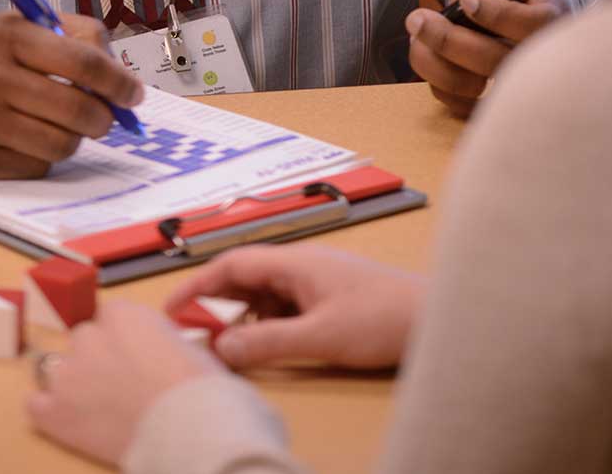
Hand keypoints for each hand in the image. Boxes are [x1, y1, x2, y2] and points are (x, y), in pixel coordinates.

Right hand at [0, 13, 143, 178]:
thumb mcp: (16, 28)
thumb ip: (73, 37)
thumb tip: (119, 76)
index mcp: (7, 37)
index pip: (82, 63)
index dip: (119, 83)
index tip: (133, 95)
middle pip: (77, 112)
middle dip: (103, 120)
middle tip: (103, 119)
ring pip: (60, 146)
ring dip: (72, 140)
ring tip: (60, 127)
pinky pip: (34, 168)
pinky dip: (41, 157)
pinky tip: (25, 140)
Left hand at [27, 302, 223, 464]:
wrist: (190, 431)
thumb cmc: (201, 391)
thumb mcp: (190, 347)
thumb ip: (161, 339)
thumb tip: (158, 350)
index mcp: (123, 316)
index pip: (111, 315)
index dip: (125, 338)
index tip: (136, 355)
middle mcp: (89, 338)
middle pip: (84, 340)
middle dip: (98, 359)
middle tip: (122, 384)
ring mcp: (67, 374)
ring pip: (61, 370)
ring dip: (77, 384)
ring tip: (102, 409)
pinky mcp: (53, 411)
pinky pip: (37, 404)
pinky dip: (51, 411)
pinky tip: (71, 420)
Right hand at [165, 244, 425, 368]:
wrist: (438, 318)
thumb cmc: (386, 318)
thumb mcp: (320, 336)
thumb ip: (268, 343)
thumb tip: (222, 348)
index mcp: (296, 262)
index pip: (232, 264)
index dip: (197, 285)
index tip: (173, 308)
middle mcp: (303, 266)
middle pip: (244, 278)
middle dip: (215, 304)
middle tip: (194, 333)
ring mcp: (317, 281)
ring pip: (264, 295)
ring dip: (242, 317)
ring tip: (226, 345)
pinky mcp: (330, 298)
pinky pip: (284, 306)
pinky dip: (266, 324)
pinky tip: (265, 345)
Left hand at [407, 0, 569, 116]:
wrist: (506, 10)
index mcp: (550, 23)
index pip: (535, 27)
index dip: (498, 16)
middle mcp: (532, 60)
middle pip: (495, 63)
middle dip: (449, 41)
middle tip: (419, 19)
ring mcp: (507, 83)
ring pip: (469, 87)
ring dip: (433, 62)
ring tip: (416, 33)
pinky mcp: (485, 100)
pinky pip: (457, 103)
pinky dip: (434, 79)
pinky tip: (425, 52)